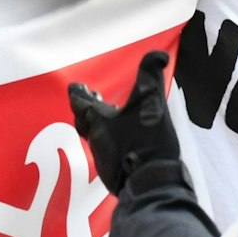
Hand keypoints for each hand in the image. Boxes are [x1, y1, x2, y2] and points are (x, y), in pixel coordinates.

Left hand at [69, 49, 178, 192]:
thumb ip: (151, 77)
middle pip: (82, 120)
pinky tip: (122, 146)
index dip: (79, 92)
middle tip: (93, 102)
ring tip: (108, 122)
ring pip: (93, 137)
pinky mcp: (111, 172)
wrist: (151, 181)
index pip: (78, 100)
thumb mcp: (152, 102)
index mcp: (98, 118)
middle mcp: (94, 137)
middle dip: (87, 109)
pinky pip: (105, 154)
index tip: (80, 87)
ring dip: (98, 127)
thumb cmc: (148, 140)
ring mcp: (101, 157)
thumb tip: (159, 55)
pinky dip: (110, 145)